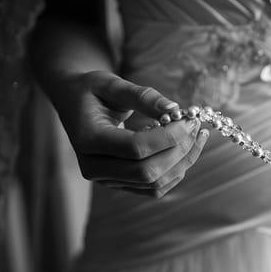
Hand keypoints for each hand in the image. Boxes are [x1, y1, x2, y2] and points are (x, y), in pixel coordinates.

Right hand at [50, 70, 208, 197]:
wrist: (72, 103)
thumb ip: (143, 96)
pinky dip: (176, 171)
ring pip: (154, 184)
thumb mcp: (111, 83)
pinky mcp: (120, 184)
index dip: (168, 137)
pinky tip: (186, 149)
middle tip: (196, 127)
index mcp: (87, 139)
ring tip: (198, 136)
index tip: (190, 119)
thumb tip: (175, 109)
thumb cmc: (91, 90)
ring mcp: (107, 180)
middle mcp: (93, 167)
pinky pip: (154, 188)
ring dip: (183, 162)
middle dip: (179, 151)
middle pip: (147, 172)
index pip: (135, 148)